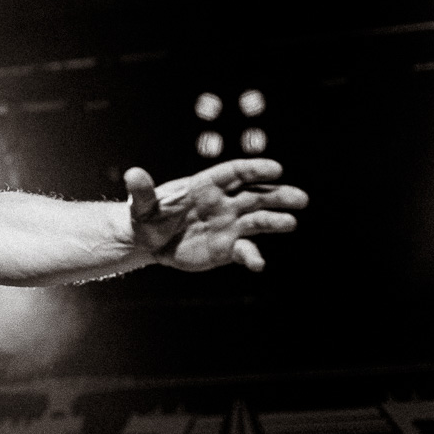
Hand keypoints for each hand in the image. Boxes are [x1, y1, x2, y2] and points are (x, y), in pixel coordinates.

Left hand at [123, 158, 308, 272]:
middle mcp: (223, 203)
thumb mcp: (141, 204)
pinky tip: (258, 263)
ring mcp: (228, 225)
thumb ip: (142, 191)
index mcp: (205, 186)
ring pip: (258, 221)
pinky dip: (252, 256)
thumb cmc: (147, 215)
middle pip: (256, 196)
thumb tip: (133, 174)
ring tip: (290, 223)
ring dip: (275, 221)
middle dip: (278, 196)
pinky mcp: (227, 248)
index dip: (255, 170)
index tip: (276, 169)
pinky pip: (245, 250)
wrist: (148, 241)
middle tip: (301, 199)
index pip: (235, 173)